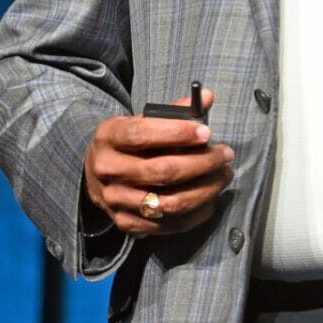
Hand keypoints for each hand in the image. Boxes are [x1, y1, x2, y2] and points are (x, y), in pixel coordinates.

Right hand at [84, 88, 234, 235]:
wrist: (97, 173)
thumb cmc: (129, 142)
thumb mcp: (142, 120)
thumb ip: (174, 111)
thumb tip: (207, 97)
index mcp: (109, 137)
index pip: (141, 135)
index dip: (177, 133)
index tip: (207, 132)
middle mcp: (107, 170)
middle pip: (160, 172)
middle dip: (201, 163)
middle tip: (225, 154)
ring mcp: (115, 201)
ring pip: (168, 203)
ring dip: (205, 190)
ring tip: (224, 175)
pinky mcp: (127, 223)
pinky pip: (169, 224)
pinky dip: (197, 213)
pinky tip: (211, 197)